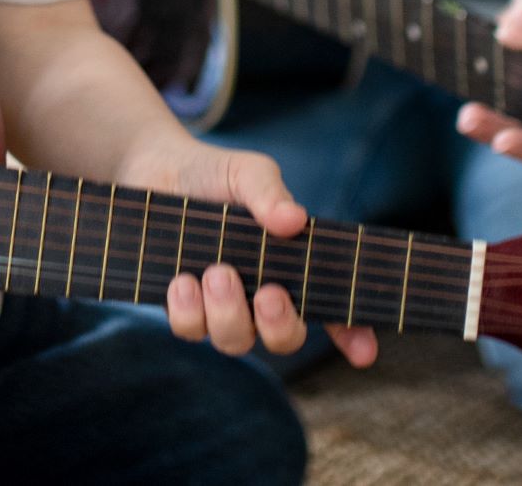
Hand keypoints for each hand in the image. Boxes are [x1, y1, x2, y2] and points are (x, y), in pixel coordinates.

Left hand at [119, 132, 377, 369]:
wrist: (156, 168)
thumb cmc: (215, 173)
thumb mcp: (247, 172)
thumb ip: (269, 193)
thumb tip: (294, 220)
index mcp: (292, 266)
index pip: (332, 310)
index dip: (352, 336)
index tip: (365, 353)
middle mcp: (261, 295)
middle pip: (285, 338)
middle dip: (280, 326)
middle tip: (269, 294)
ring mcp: (222, 306)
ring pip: (236, 341)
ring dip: (229, 314)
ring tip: (216, 272)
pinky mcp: (182, 307)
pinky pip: (190, 330)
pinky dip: (188, 311)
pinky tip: (182, 280)